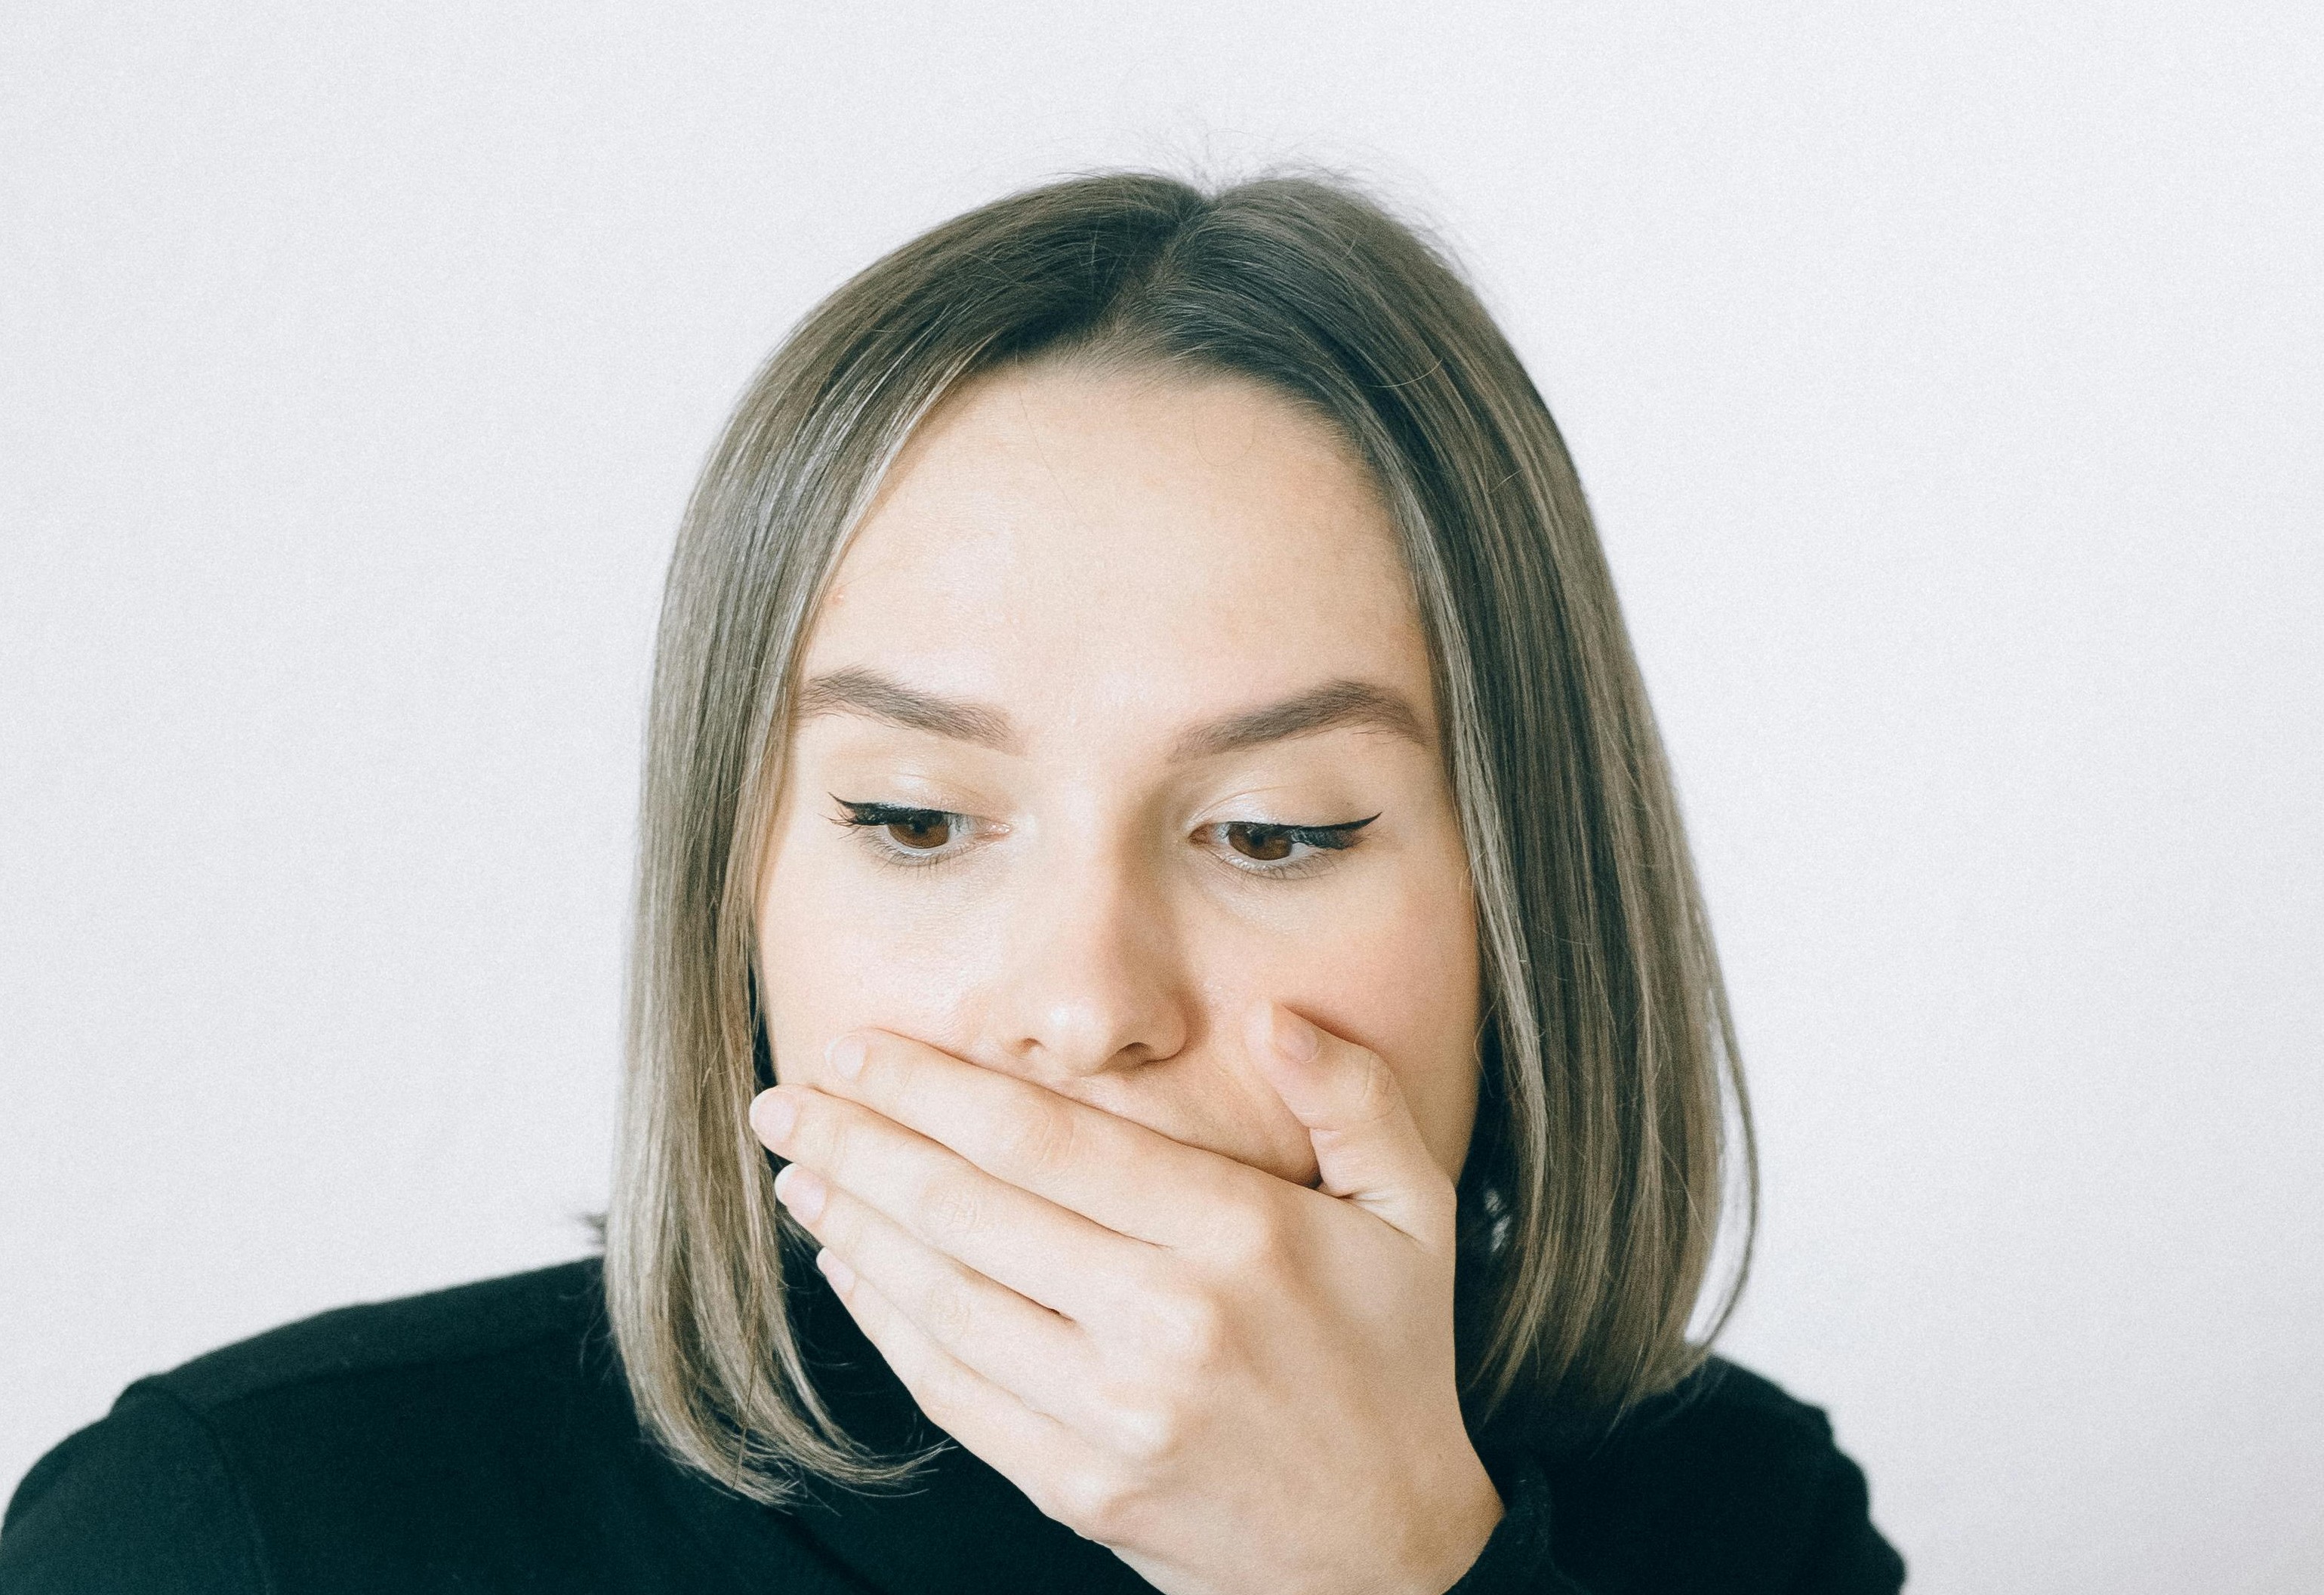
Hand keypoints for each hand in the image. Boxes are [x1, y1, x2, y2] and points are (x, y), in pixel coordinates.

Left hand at [747, 1003, 1503, 1594]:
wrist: (1385, 1556)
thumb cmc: (1390, 1363)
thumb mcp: (1414, 1214)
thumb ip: (1355, 1099)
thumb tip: (1277, 1015)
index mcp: (1242, 1238)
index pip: (1048, 1138)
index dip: (934, 1088)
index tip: (859, 1049)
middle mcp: (1168, 1323)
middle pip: (972, 1208)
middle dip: (860, 1142)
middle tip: (785, 1100)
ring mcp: (1115, 1415)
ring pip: (944, 1298)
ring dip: (855, 1225)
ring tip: (799, 1171)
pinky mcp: (1077, 1485)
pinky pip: (951, 1390)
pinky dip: (885, 1322)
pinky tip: (852, 1268)